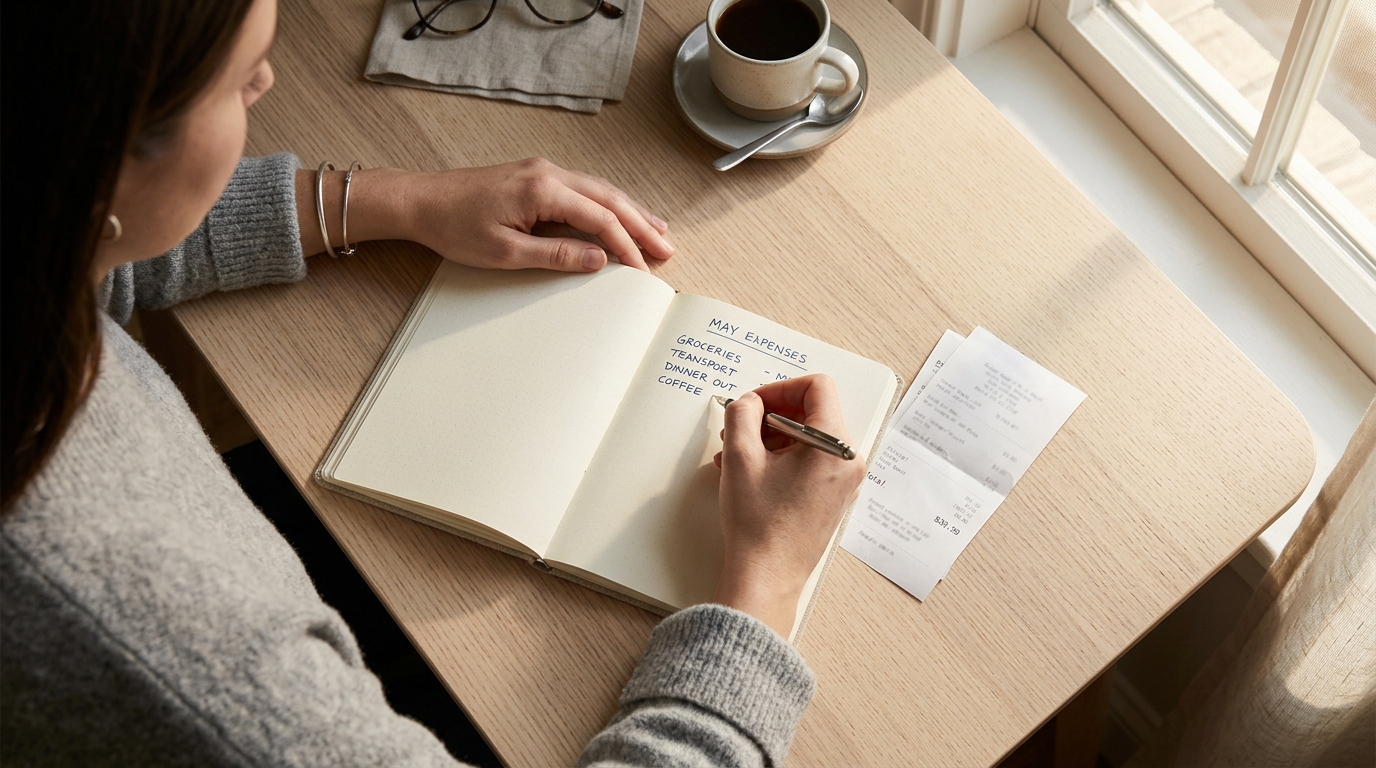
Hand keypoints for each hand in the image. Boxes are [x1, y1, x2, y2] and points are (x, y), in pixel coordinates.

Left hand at [298, 158, 673, 271]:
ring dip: (628, 212)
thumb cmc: (454, 227)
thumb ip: (556, 255)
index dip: (626, 245)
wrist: (419, 200)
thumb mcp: (506, 253)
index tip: (643, 268)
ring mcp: (542, 171)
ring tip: (655, 232)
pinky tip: (616, 215)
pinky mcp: (534, 176)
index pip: (599, 218)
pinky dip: (606, 204)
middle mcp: (548, 173)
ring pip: (599, 190)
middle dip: (640, 224)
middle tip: (666, 249)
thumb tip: (599, 260)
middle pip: (608, 198)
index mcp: (542, 190)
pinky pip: (582, 189)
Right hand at [712, 375, 865, 636]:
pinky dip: (781, 458)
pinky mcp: (833, 497)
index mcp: (834, 446)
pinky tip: (749, 472)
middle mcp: (848, 462)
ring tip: (735, 454)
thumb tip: (748, 402)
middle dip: (770, 415)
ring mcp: (844, 482)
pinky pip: (810, 461)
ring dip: (770, 438)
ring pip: (807, 438)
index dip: (779, 388)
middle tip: (739, 429)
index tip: (754, 403)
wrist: (766, 577)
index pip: (816, 387)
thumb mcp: (740, 457)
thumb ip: (742, 413)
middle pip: (812, 412)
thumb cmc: (759, 526)